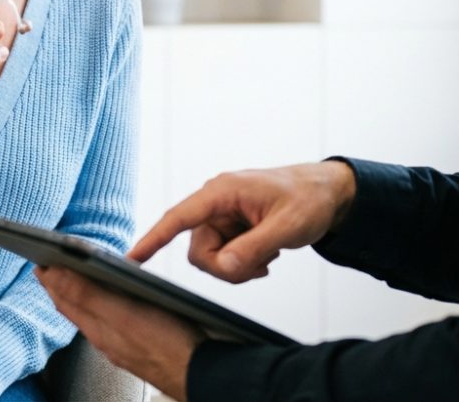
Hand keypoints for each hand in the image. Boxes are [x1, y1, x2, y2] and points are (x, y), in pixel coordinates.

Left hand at [36, 266, 203, 401]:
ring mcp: (121, 344)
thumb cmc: (168, 344)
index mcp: (98, 327)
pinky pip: (109, 324)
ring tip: (70, 281)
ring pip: (91, 316)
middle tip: (48, 266)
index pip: (64, 297)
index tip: (39, 257)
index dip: (50, 277)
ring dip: (77, 296)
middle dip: (60, 285)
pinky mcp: (138, 347)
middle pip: (74, 307)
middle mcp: (106, 337)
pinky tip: (108, 305)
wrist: (202, 375)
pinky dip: (100, 308)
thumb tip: (54, 275)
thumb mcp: (123, 313)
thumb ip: (87, 294)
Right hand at [129, 161, 355, 283]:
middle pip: (199, 251)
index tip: (131, 258)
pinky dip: (244, 264)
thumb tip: (225, 266)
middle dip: (227, 267)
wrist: (327, 194)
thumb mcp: (286, 227)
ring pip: (212, 258)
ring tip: (268, 254)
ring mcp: (222, 216)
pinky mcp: (230, 227)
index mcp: (222, 192)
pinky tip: (266, 254)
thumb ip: (253, 248)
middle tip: (261, 264)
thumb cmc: (308, 199)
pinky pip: (224, 257)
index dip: (153, 239)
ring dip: (239, 266)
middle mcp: (215, 202)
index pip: (178, 217)